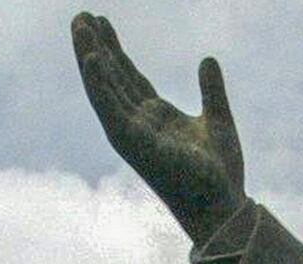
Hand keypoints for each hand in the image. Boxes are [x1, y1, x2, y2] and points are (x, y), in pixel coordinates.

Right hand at [72, 14, 245, 240]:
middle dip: (95, 47)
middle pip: (111, 78)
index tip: (102, 22)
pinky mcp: (135, 145)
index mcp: (156, 117)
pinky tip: (91, 60)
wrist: (223, 205)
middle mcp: (139, 124)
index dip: (115, 50)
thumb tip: (207, 59)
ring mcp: (134, 134)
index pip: (128, 77)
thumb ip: (211, 89)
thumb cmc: (220, 173)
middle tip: (80, 16)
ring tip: (79, 27)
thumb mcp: (217, 119)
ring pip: (104, 89)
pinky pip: (112, 110)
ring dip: (90, 57)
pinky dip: (100, 85)